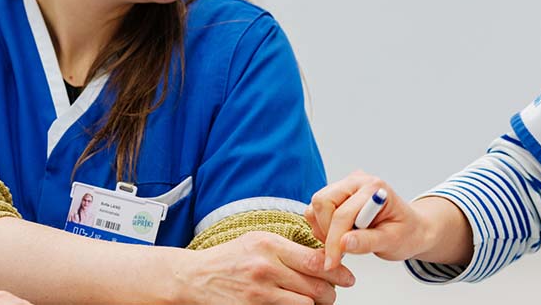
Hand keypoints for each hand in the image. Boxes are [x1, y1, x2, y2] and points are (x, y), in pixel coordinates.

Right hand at [174, 231, 355, 304]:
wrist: (193, 278)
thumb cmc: (228, 258)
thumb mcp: (258, 241)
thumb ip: (288, 247)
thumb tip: (321, 256)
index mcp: (270, 244)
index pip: (315, 258)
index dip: (337, 270)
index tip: (347, 275)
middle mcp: (266, 266)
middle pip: (316, 283)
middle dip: (332, 291)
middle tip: (335, 292)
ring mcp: (259, 290)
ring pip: (307, 302)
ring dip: (318, 304)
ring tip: (319, 301)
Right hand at [305, 170, 430, 268]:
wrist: (411, 229)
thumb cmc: (406, 233)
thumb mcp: (392, 242)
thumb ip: (367, 242)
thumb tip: (344, 243)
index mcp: (374, 188)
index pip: (343, 213)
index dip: (334, 240)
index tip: (331, 263)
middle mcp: (358, 181)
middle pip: (322, 201)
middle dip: (326, 231)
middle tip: (336, 253)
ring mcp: (346, 185)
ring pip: (316, 205)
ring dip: (322, 229)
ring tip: (341, 245)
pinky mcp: (337, 194)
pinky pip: (316, 209)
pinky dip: (321, 227)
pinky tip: (339, 237)